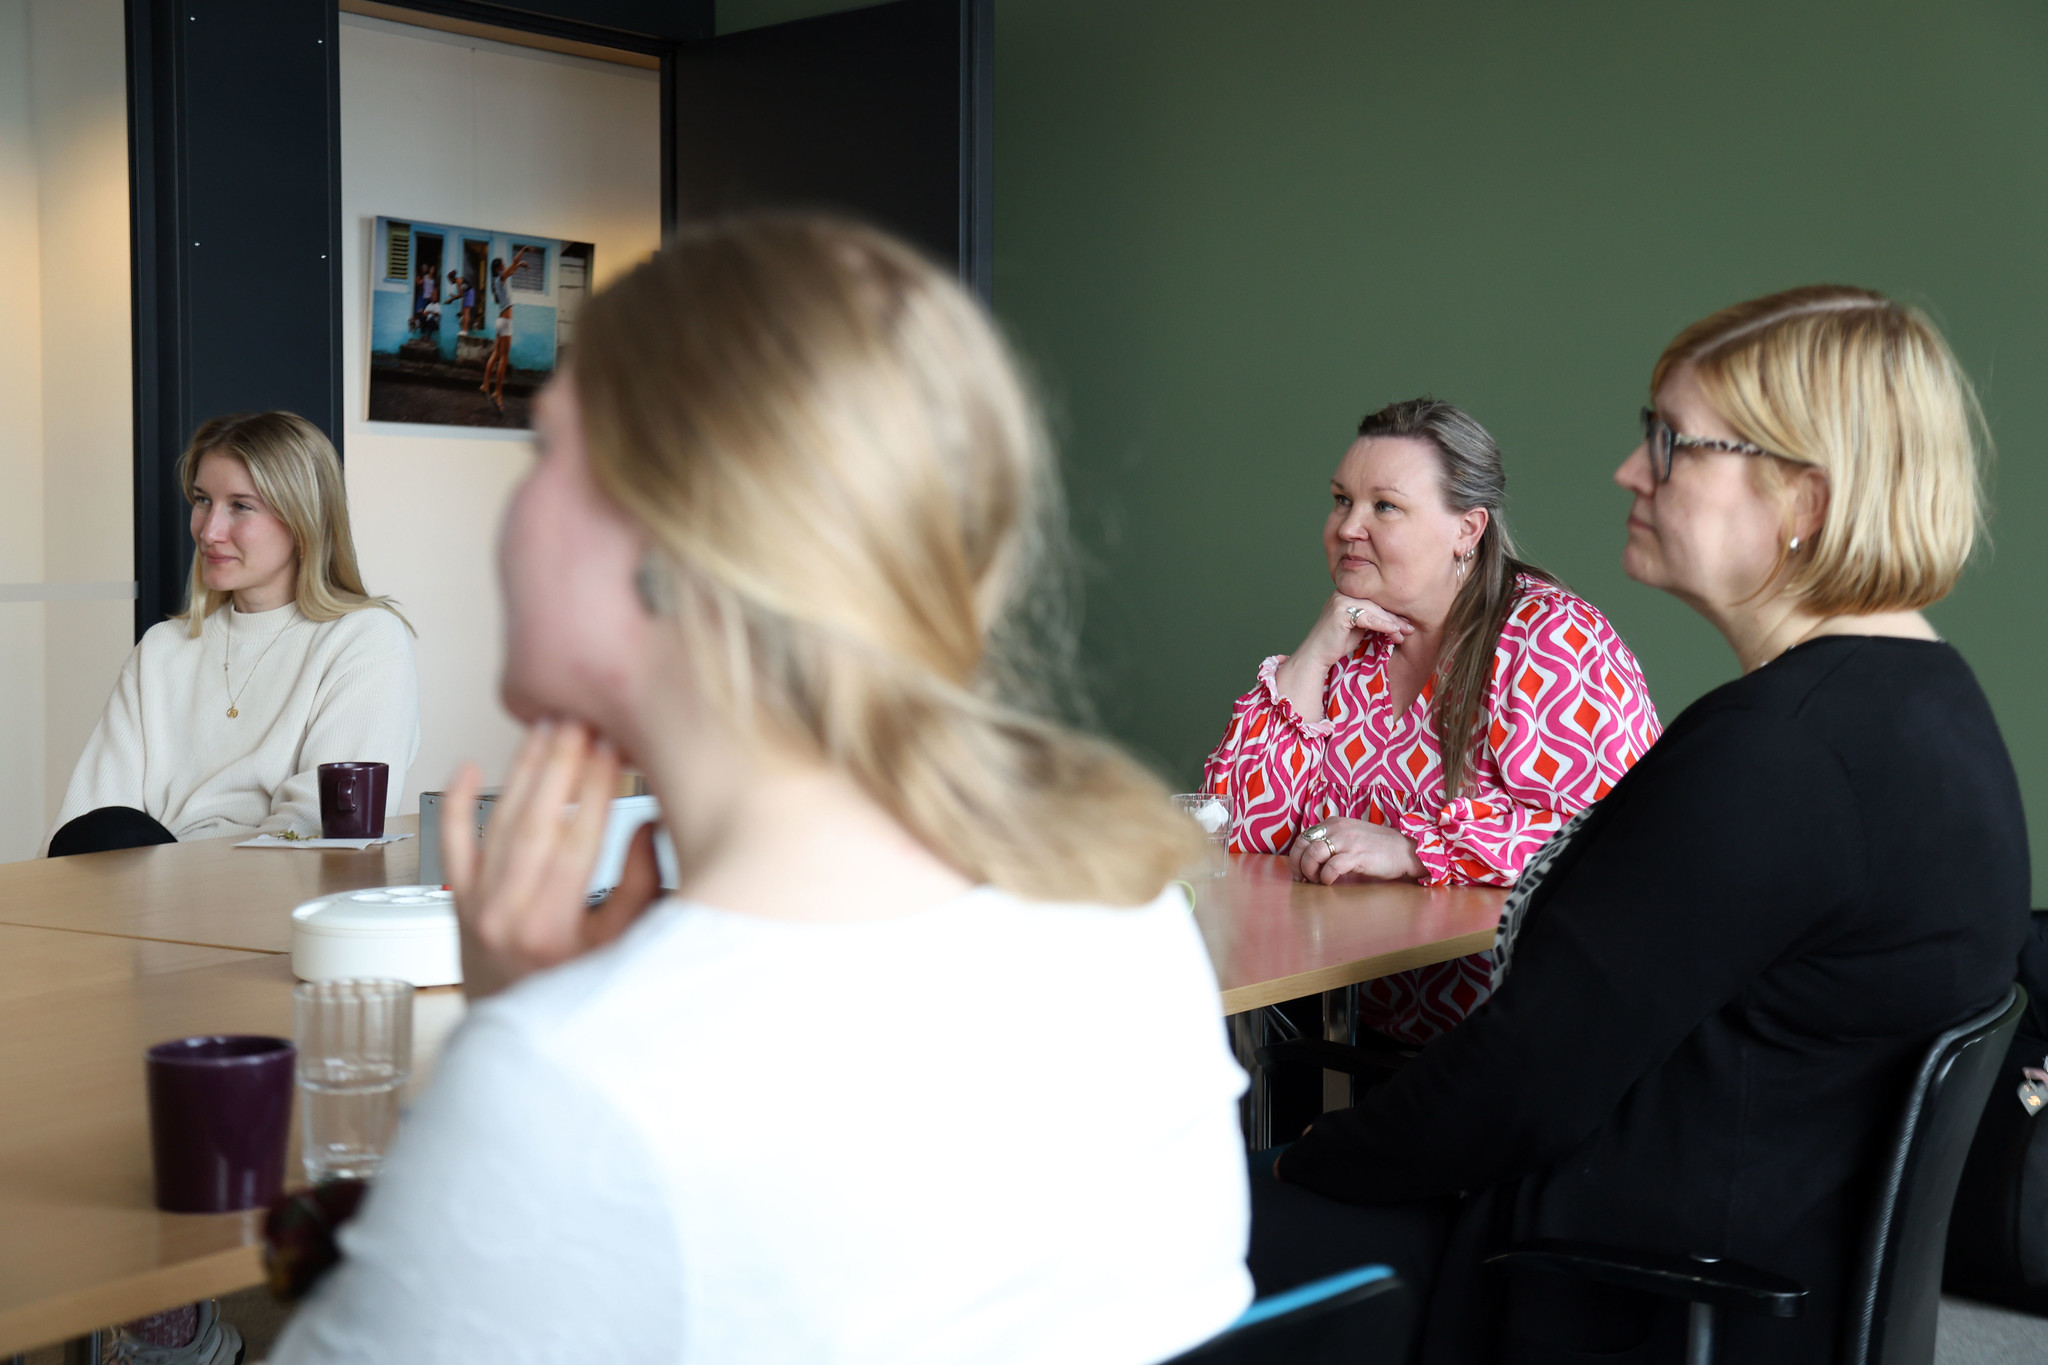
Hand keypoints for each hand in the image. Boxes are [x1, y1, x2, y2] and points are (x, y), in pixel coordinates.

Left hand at [442, 721, 663, 999]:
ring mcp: (474, 909)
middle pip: (536, 822)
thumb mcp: (624, 951)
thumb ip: (638, 889)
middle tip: (579, 720)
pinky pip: (452, 847)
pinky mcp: (457, 907)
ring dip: (523, 772)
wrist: (521, 1050)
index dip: (596, 789)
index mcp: (553, 929)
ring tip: (545, 729)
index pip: (577, 840)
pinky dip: (457, 805)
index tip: (612, 748)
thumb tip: (648, 825)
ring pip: (498, 825)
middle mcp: (506, 916)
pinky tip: (469, 767)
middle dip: (559, 765)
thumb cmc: (579, 999)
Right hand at [1273, 594, 1414, 719]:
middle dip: (1395, 617)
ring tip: (1404, 633)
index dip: (1392, 612)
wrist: (1316, 656)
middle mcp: (1342, 591)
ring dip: (1392, 623)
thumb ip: (1373, 618)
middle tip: (1410, 629)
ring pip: (1374, 610)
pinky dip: (1383, 625)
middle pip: (1376, 603)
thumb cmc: (1337, 643)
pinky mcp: (1340, 610)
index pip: (1374, 600)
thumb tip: (1400, 620)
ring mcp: (1340, 599)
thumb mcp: (1359, 627)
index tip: (1407, 623)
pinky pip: (1368, 617)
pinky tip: (1394, 633)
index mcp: (1346, 592)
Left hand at [1288, 816, 1424, 883]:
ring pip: (1313, 854)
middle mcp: (1337, 828)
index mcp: (1334, 823)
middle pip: (1303, 845)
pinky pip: (1331, 867)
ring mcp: (1347, 841)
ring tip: (1317, 881)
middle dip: (1298, 865)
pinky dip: (1326, 877)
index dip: (1296, 857)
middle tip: (1304, 879)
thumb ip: (1331, 841)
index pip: (1303, 837)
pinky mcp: (1357, 855)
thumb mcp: (1350, 836)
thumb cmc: (1377, 848)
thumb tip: (1309, 859)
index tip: (1299, 872)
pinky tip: (1330, 882)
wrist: (1405, 850)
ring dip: (1310, 872)